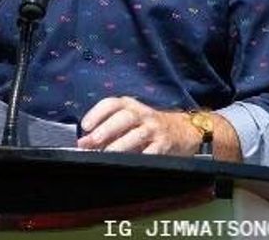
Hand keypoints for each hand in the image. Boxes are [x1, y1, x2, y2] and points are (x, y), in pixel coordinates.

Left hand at [77, 97, 197, 154]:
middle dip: (106, 129)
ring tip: (105, 155)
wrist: (184, 130)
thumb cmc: (147, 126)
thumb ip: (107, 130)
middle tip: (91, 142)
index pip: (112, 103)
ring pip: (137, 135)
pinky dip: (140, 158)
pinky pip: (152, 151)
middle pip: (124, 117)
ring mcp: (155, 129)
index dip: (97, 113)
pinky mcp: (165, 145)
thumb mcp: (129, 121)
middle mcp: (143, 114)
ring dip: (120, 145)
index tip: (85, 126)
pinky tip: (128, 164)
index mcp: (130, 106)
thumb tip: (84, 144)